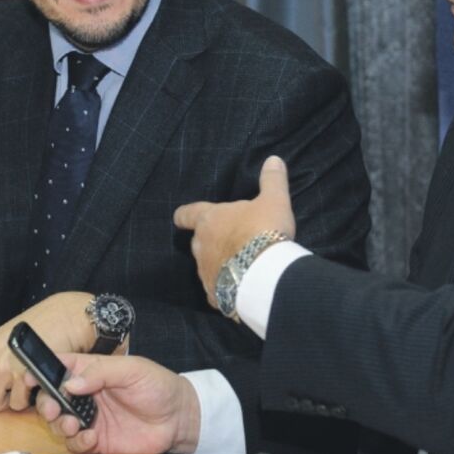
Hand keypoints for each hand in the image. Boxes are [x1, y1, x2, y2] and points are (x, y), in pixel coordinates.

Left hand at [0, 291, 97, 413]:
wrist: (64, 317)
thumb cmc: (38, 329)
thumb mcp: (3, 342)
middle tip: (11, 389)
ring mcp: (3, 369)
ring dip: (9, 401)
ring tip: (23, 385)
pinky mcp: (22, 376)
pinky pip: (16, 404)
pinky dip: (27, 399)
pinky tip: (34, 383)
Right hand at [28, 353, 200, 453]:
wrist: (179, 418)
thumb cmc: (158, 385)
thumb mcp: (132, 370)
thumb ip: (102, 372)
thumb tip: (71, 383)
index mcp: (90, 371)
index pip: (58, 367)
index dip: (39, 371)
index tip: (29, 379)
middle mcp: (85, 394)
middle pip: (50, 398)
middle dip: (46, 404)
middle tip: (55, 410)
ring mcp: (89, 418)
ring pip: (58, 423)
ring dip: (60, 425)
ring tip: (75, 425)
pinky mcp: (97, 440)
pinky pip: (75, 444)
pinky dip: (77, 443)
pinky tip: (91, 438)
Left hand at [173, 155, 295, 309]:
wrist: (263, 273)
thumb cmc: (263, 230)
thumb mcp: (274, 201)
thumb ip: (272, 180)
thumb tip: (274, 159)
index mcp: (209, 220)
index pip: (187, 214)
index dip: (184, 215)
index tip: (180, 218)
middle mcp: (201, 246)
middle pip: (198, 241)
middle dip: (210, 240)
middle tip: (230, 240)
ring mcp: (205, 272)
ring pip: (207, 265)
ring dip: (219, 264)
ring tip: (240, 265)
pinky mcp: (214, 294)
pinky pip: (217, 288)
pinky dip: (227, 286)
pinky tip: (240, 286)